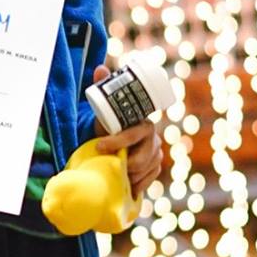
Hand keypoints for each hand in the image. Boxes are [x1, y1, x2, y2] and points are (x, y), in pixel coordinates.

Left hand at [91, 64, 163, 193]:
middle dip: (126, 163)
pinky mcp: (156, 166)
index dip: (117, 142)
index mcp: (143, 122)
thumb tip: (101, 69)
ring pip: (148, 168)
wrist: (114, 140)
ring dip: (132, 175)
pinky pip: (151, 178)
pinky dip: (140, 184)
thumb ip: (104, 87)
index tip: (99, 146)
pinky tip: (130, 187)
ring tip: (118, 175)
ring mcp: (157, 152)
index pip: (134, 134)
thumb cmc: (109, 124)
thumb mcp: (104, 109)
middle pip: (144, 156)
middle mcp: (153, 137)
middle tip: (111, 166)